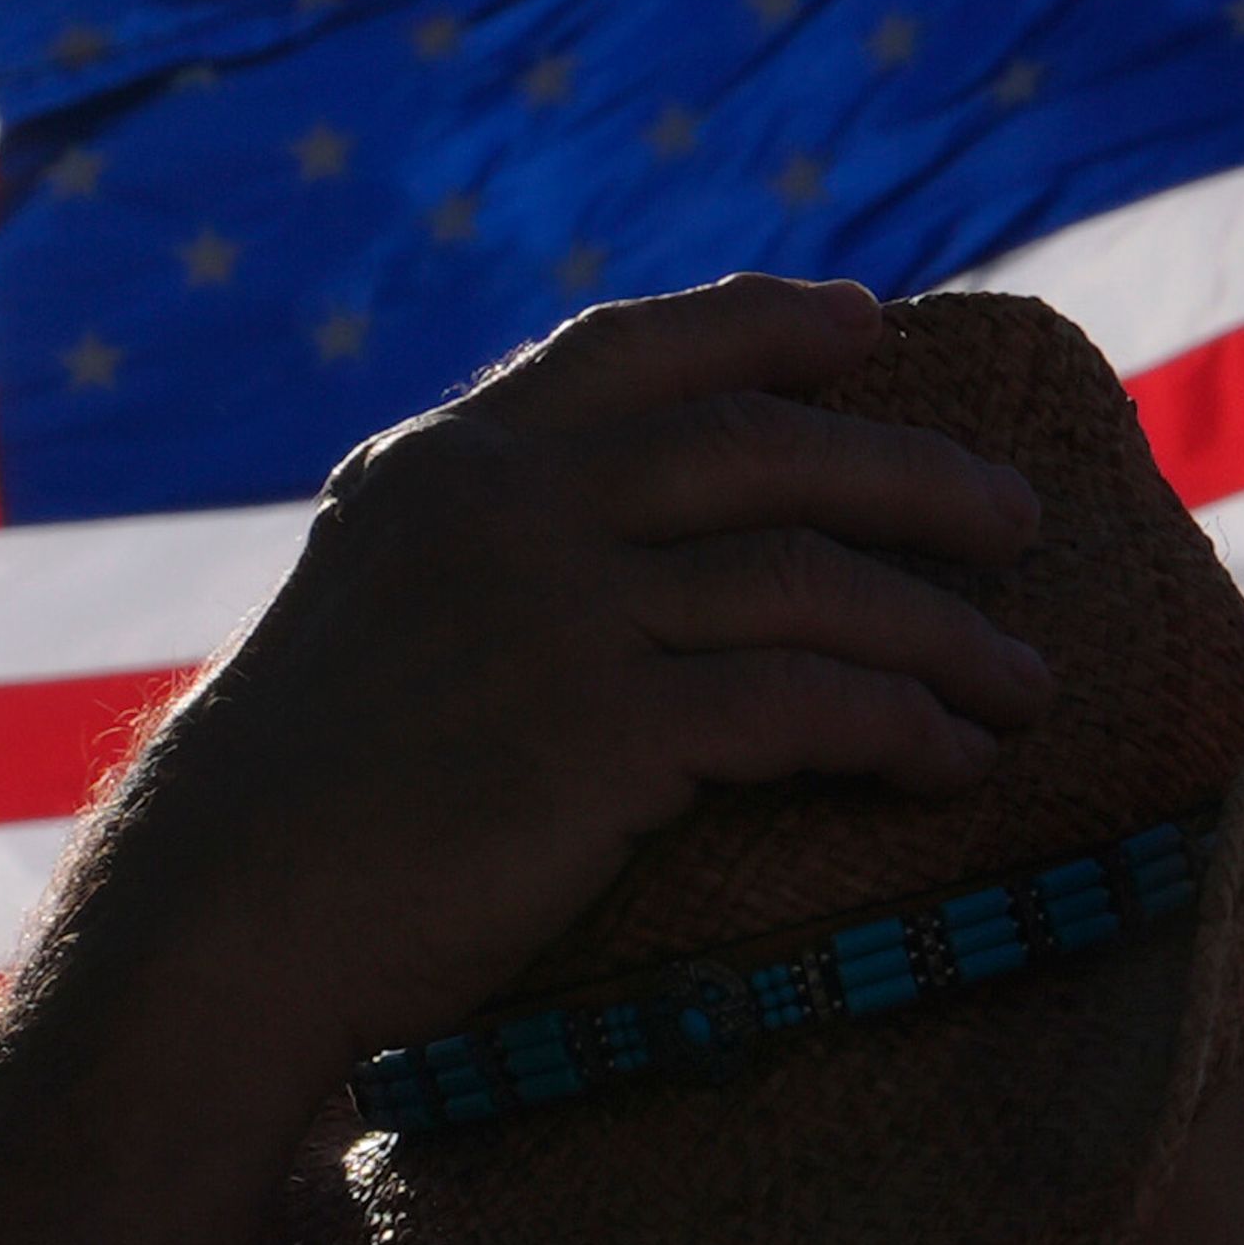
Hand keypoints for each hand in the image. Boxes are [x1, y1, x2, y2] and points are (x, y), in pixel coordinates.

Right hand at [0, 275, 1045, 1244]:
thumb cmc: (291, 807)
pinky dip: (902, 725)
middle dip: (913, 475)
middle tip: (1014, 519)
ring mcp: (559, 614)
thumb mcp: (366, 618)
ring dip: (943, 628)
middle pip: (766, 449)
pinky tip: (952, 758)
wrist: (219, 920)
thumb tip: (616, 564)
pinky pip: (806, 706)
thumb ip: (476, 559)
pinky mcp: (605, 734)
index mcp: (443, 468)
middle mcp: (507, 510)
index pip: (634, 349)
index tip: (869, 327)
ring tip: (1024, 676)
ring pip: (812, 582)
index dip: (766, 324)